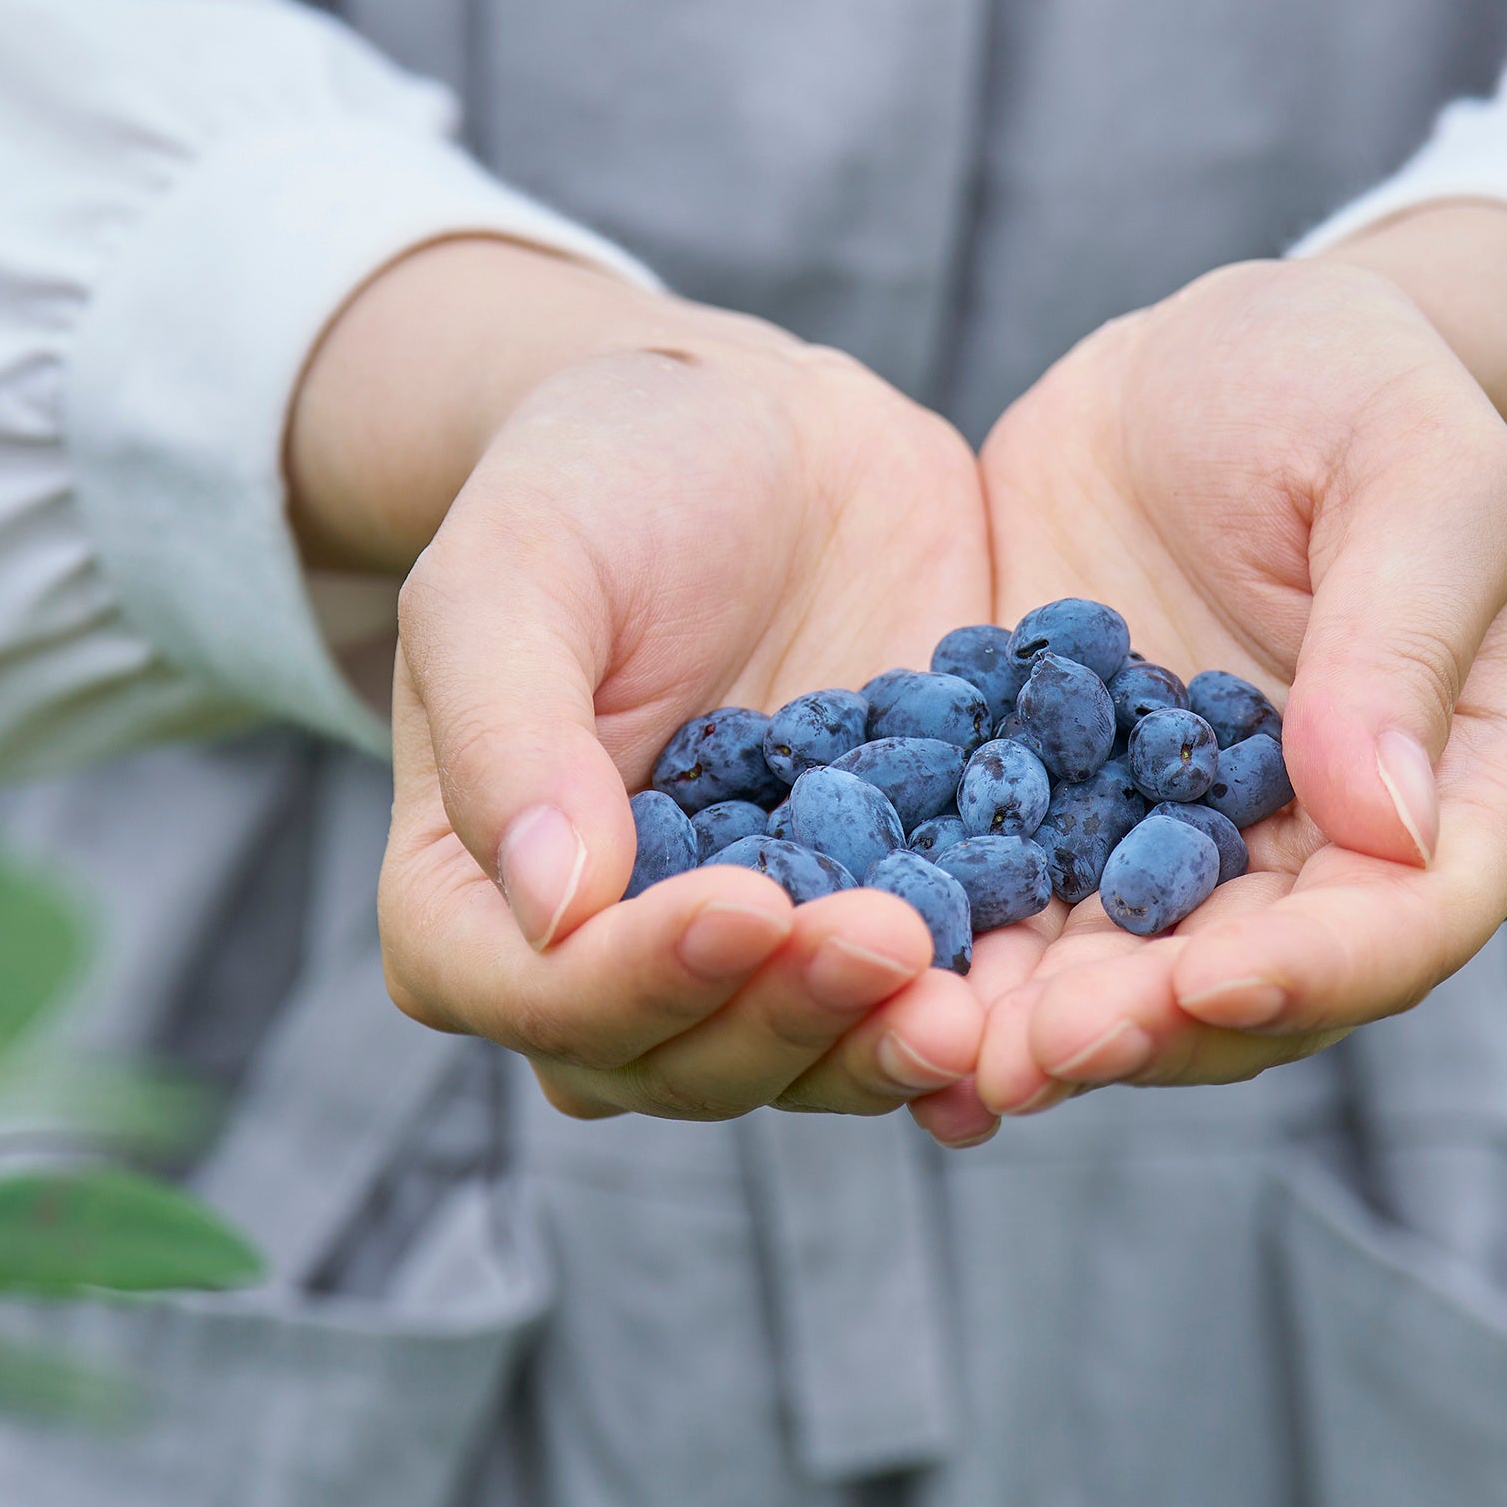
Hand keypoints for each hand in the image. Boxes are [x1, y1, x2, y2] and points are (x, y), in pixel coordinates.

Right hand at [300, 241, 998, 1131]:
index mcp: (476, 902)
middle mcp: (612, 963)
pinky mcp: (886, 924)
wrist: (764, 441)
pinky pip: (920, 1011)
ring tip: (966, 1004)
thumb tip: (553, 903)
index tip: (747, 910)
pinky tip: (1030, 1019)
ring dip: (880, 1047)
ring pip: (805, 1064)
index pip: (540, 996)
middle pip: (681, 1060)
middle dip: (785, 1019)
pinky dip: (975, 1031)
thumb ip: (511, 727)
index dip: (638, 981)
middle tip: (888, 942)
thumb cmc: (596, 483)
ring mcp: (757, 961)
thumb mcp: (516, 565)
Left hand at [967, 232, 1506, 1123]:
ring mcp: (1199, 862)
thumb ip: (1401, 634)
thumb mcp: (1412, 468)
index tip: (1204, 986)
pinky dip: (963, 959)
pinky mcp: (1076, 835)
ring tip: (947, 1046)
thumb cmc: (1352, 387)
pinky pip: (1025, 917)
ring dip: (1042, 1024)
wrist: (1204, 367)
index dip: (1311, 972)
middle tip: (1035, 1051)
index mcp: (1468, 799)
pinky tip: (880, 988)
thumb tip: (1392, 824)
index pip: (1405, 925)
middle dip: (1148, 1030)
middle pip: (1258, 992)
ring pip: (1134, 984)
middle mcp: (1337, 865)